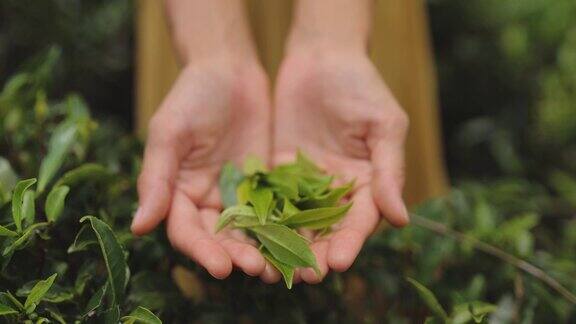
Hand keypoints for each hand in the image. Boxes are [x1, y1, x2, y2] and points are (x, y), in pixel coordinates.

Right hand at [131, 59, 270, 279]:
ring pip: (249, 231)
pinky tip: (300, 240)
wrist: (229, 70)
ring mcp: (237, 194)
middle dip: (237, 256)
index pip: (187, 232)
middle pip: (220, 239)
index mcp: (178, 193)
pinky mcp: (263, 184)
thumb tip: (138, 227)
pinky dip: (284, 227)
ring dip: (263, 250)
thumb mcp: (169, 133)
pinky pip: (274, 210)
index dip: (202, 252)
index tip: (221, 268)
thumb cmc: (191, 96)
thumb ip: (156, 179)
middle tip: (258, 270)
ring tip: (281, 265)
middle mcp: (207, 200)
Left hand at [272, 49, 409, 283]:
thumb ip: (389, 170)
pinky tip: (250, 236)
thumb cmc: (362, 86)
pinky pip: (270, 199)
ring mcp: (305, 183)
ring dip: (286, 244)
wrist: (322, 57)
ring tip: (275, 266)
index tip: (339, 262)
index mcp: (368, 183)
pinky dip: (262, 218)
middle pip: (327, 229)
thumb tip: (401, 219)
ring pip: (296, 221)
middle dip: (316, 252)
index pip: (360, 220)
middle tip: (304, 275)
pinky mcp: (278, 171)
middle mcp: (336, 190)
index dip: (351, 241)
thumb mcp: (384, 124)